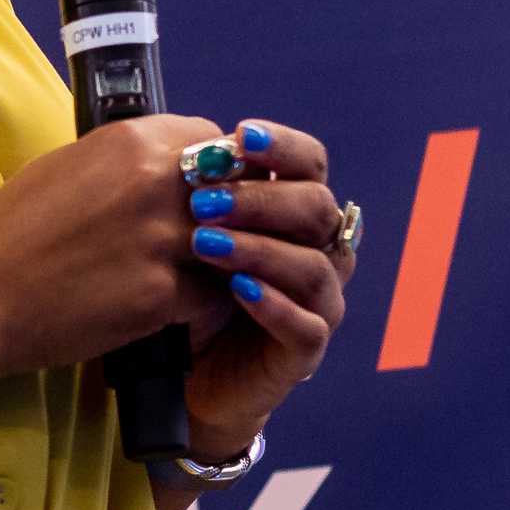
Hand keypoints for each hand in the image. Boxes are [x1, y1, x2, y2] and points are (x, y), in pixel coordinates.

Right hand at [0, 111, 230, 384]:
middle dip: (228, 210)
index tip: (203, 187)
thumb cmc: (10, 233)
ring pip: (232, 243)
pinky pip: (211, 295)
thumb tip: (158, 159)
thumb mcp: (64, 166)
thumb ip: (121, 159)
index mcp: (129, 142)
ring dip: (222, 259)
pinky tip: (175, 308)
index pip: (210, 137)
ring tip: (199, 273)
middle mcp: (152, 182)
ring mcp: (160, 240)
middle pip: (231, 186)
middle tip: (208, 234)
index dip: (212, 164)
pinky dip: (200, 304)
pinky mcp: (161, 295)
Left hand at [172, 118, 349, 455]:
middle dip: (261, 199)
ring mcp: (319, 303)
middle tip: (204, 199)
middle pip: (316, 209)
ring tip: (206, 244)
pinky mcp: (306, 351)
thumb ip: (203, 194)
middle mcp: (320, 252)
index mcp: (296, 214)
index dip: (282, 147)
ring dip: (260, 249)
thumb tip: (191, 148)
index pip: (309, 165)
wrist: (189, 373)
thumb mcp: (191, 234)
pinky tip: (237, 289)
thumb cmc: (192, 292)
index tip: (241, 136)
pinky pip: (305, 326)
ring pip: (313, 267)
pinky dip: (273, 304)